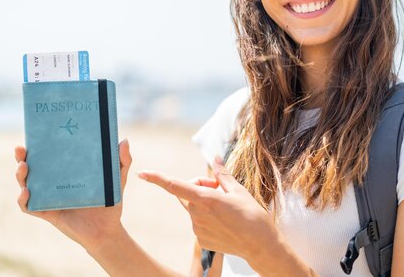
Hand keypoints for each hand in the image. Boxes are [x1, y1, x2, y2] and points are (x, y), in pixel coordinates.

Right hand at [14, 139, 131, 250]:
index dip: (39, 145)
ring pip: (26, 184)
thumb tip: (124, 140)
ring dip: (20, 175)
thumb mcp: (118, 178)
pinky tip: (26, 192)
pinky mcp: (48, 213)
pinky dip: (23, 200)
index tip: (36, 134)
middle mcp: (54, 183)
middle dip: (22, 157)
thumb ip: (123, 160)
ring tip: (24, 166)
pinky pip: (29, 207)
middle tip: (21, 149)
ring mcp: (49, 198)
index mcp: (68, 171)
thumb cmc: (110, 202)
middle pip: (32, 167)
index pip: (50, 155)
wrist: (107, 229)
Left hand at [138, 156, 278, 260]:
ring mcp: (198, 229)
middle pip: (189, 192)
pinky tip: (225, 222)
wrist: (260, 245)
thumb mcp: (239, 190)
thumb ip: (222, 174)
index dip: (158, 178)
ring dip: (206, 203)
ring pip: (195, 207)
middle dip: (202, 186)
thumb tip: (215, 157)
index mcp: (206, 199)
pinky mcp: (201, 240)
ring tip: (227, 209)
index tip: (143, 173)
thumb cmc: (252, 215)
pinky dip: (209, 218)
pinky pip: (199, 222)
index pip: (176, 186)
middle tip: (222, 189)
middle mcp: (197, 215)